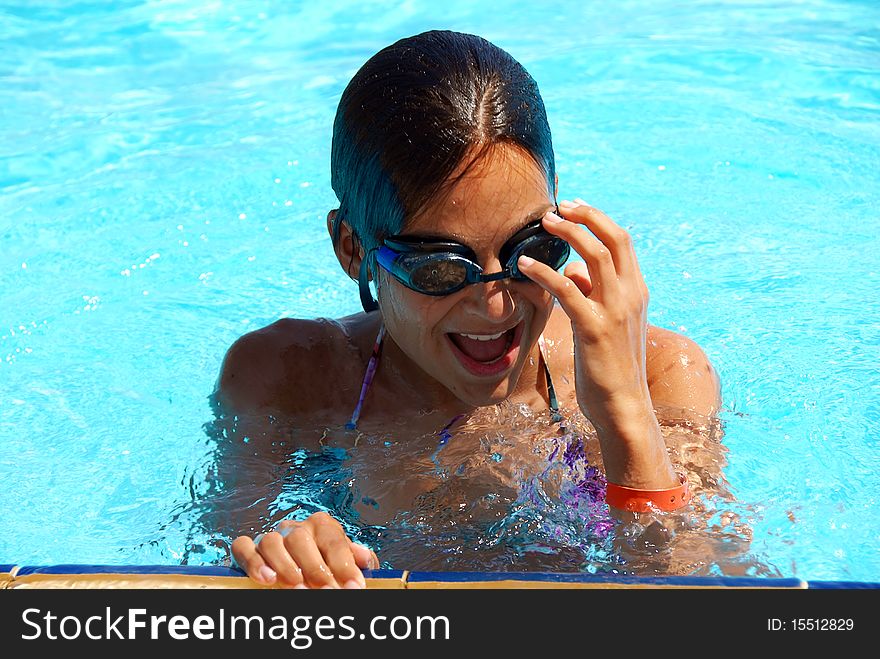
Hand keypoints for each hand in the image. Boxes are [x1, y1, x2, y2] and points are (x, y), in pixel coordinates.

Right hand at [232, 512, 379, 588]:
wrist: (297, 563)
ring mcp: (271, 537)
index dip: (345, 564)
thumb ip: (356, 558)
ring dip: (285, 566)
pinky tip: (267, 579)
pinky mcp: (249, 549)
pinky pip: (244, 547)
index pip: (333, 540)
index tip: (354, 587)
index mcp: (321, 525)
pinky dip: (254, 562)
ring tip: (297, 588)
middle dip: (315, 568)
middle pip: (301, 539)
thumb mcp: (342, 559)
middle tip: (327, 592)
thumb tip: (365, 559)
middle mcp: (295, 528)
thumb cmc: (322, 561)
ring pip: (271, 542)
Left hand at [517, 198, 675, 487]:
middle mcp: (631, 295)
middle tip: (558, 207)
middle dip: (585, 216)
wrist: (624, 407)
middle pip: (613, 238)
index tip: (574, 207)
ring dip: (567, 233)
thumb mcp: (607, 326)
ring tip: (543, 223)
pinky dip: (544, 272)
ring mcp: (615, 310)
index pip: (622, 241)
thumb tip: (575, 273)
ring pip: (595, 255)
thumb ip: (595, 296)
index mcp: (637, 292)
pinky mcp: (595, 328)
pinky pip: (567, 289)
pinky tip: (523, 266)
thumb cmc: (612, 368)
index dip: (597, 219)